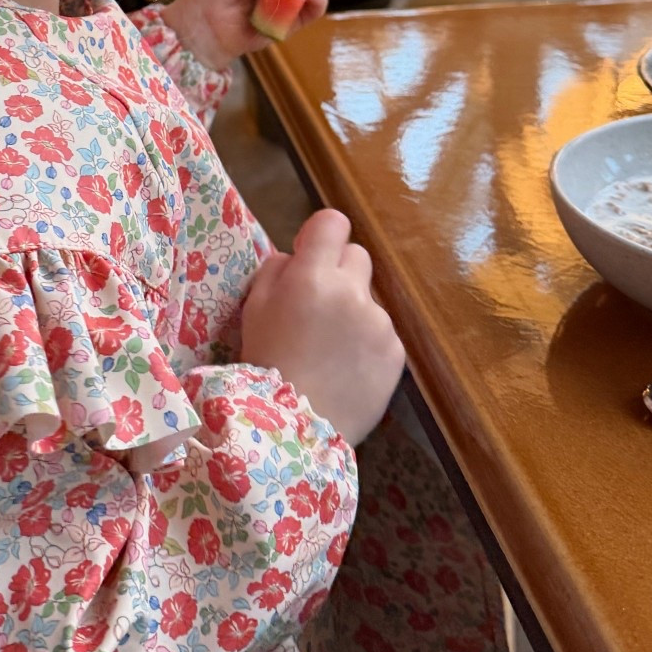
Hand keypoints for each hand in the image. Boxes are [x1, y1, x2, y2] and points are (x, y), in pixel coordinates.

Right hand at [241, 211, 403, 445]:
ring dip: (353, 310)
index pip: (333, 222)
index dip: (321, 235)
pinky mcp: (397, 352)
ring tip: (332, 348)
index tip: (310, 255)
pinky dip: (368, 342)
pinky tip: (348, 368)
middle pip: (356, 255)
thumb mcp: (254, 308)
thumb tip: (297, 257)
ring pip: (369, 298)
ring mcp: (380, 323)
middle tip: (319, 304)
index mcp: (314, 276)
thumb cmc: (266, 363)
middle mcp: (353, 292)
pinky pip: (383, 331)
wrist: (295, 429)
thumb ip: (276, 270)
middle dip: (339, 271)